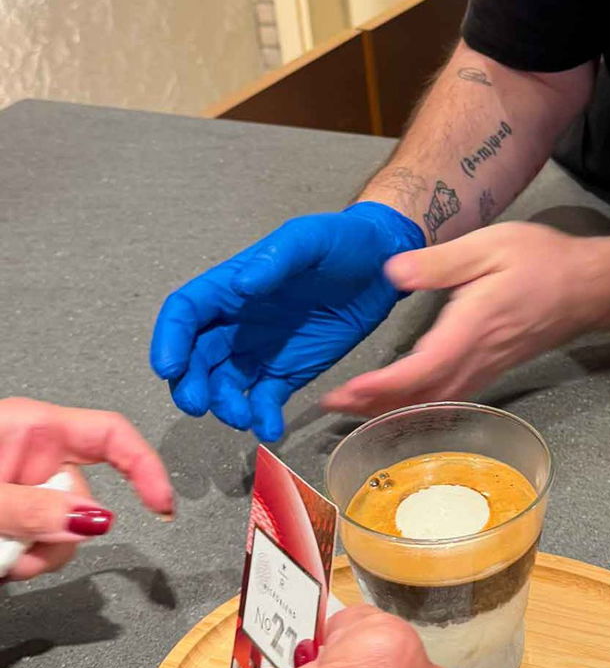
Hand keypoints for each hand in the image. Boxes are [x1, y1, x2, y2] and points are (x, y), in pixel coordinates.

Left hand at [0, 398, 173, 581]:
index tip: (163, 506)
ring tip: (2, 558)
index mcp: (35, 427)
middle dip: (63, 536)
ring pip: (67, 531)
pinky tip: (2, 559)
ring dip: (39, 555)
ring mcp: (28, 488)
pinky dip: (24, 560)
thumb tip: (95, 521)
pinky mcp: (17, 517)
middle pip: (87, 499)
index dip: (146, 467)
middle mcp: (36, 456)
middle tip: (23, 551)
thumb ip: (34, 507)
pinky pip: (43, 545)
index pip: (112, 434)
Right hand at [149, 205, 424, 441]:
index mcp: (231, 286)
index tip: (169, 367)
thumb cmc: (341, 242)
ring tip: (242, 417)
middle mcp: (237, 323)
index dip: (169, 339)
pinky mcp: (287, 373)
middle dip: (190, 383)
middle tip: (198, 404)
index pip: (185, 313)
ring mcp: (260, 351)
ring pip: (225, 385)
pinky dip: (261, 418)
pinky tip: (269, 427)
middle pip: (196, 357)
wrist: (383, 266)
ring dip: (224, 405)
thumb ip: (276, 260)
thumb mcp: (308, 240)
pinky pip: (264, 401)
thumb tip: (241, 285)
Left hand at [325, 223, 595, 414]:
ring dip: (393, 409)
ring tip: (354, 408)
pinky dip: (418, 404)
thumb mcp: (488, 246)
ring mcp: (486, 367)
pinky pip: (449, 395)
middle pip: (421, 396)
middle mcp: (478, 356)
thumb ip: (438, 262)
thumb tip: (390, 272)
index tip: (346, 393)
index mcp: (472, 327)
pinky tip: (400, 401)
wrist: (588, 287)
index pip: (420, 369)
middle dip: (374, 406)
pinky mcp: (492, 367)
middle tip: (332, 407)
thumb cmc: (542, 262)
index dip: (381, 387)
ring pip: (435, 401)